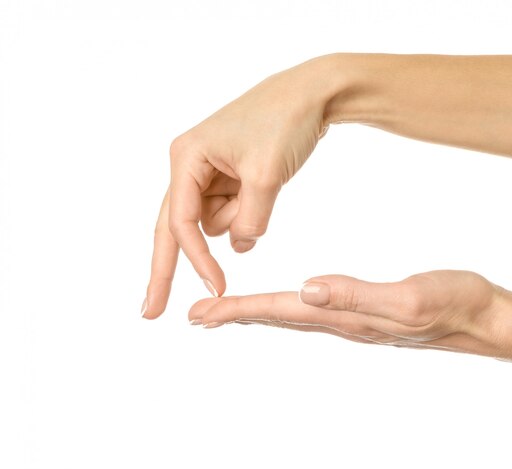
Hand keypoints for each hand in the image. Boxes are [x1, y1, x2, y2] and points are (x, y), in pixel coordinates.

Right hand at [142, 57, 336, 318]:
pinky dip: (252, 213)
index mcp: (186, 157)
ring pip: (217, 222)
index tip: (216, 289)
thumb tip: (241, 247)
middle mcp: (191, 165)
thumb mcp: (265, 175)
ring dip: (243, 219)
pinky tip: (267, 187)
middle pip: (176, 228)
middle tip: (150, 312)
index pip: (181, 221)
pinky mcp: (231, 177)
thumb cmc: (284, 121)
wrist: (313, 94)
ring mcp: (211, 172)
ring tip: (266, 182)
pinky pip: (235, 211)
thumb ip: (250, 221)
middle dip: (171, 267)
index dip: (197, 259)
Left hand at [187, 270, 504, 355]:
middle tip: (198, 316)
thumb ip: (357, 295)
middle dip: (236, 316)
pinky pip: (317, 310)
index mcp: (347, 317)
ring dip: (259, 312)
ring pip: (295, 316)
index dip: (239, 310)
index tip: (199, 314)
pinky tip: (292, 302)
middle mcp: (344, 322)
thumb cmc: (454, 304)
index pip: (281, 312)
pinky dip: (290, 306)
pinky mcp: (369, 312)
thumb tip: (305, 288)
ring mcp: (357, 320)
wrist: (486, 317)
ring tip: (231, 311)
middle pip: (279, 318)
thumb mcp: (408, 297)